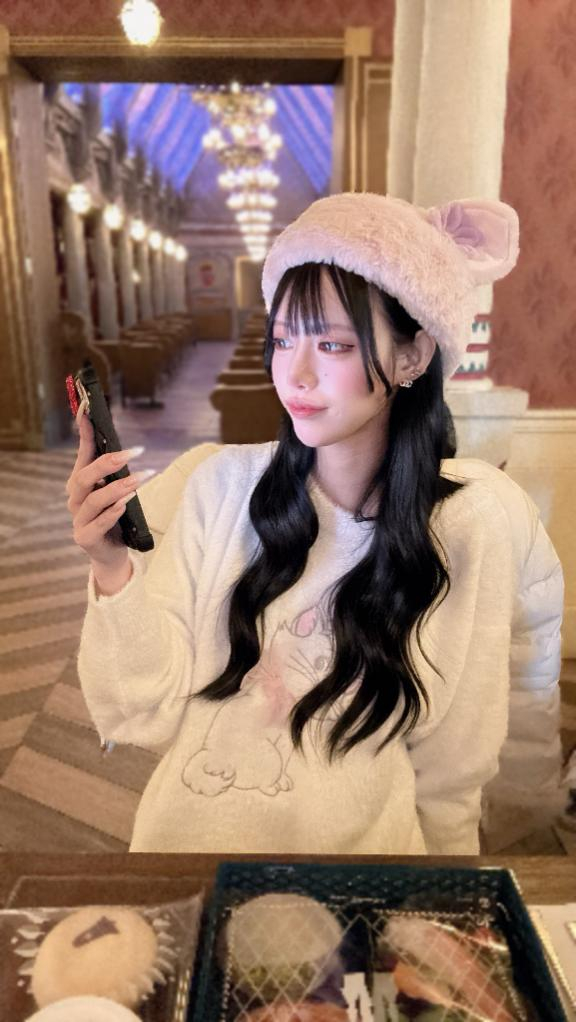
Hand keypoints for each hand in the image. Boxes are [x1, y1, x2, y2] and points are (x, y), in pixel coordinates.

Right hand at [65, 398, 150, 572]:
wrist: (112, 554)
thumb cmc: (116, 517)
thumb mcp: (117, 491)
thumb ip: (117, 474)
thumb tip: (128, 448)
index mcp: (81, 482)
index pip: (82, 453)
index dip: (85, 431)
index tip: (88, 408)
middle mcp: (75, 498)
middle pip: (84, 476)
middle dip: (108, 462)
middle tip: (134, 452)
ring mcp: (78, 519)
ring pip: (93, 499)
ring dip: (118, 487)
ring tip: (140, 478)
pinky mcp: (85, 538)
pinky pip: (98, 523)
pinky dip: (112, 512)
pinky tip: (125, 504)